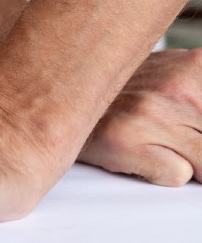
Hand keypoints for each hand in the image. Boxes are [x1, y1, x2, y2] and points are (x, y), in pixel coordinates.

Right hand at [79, 49, 201, 184]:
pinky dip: (160, 172)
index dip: (201, 130)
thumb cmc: (126, 95)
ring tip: (154, 140)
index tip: (193, 133)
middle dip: (196, 145)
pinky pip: (175, 176)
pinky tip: (136, 151)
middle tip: (169, 131)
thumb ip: (200, 101)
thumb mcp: (179, 80)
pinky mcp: (125, 140)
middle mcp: (179, 86)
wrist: (56, 92)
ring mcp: (151, 113)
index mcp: (198, 67)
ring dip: (185, 160)